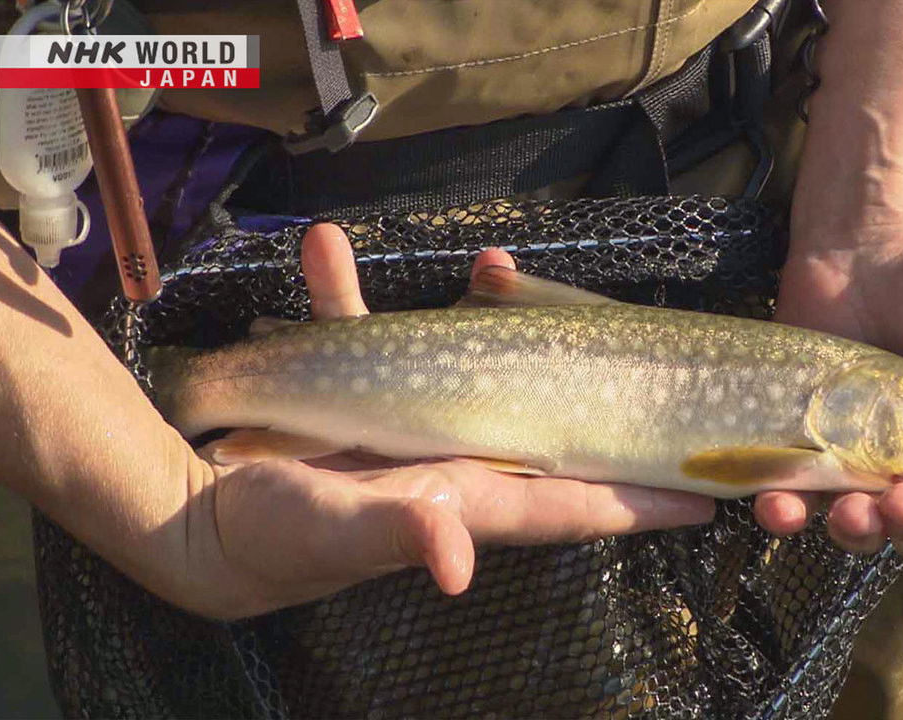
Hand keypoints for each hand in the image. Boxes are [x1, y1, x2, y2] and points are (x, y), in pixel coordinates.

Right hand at [189, 224, 712, 617]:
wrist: (193, 515)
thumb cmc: (272, 538)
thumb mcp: (336, 533)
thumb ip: (399, 534)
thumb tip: (456, 561)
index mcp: (469, 497)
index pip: (577, 499)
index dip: (642, 496)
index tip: (709, 491)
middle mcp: (456, 457)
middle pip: (551, 426)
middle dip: (597, 393)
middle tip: (653, 359)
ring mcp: (409, 418)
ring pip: (468, 359)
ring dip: (480, 313)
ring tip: (491, 265)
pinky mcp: (351, 390)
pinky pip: (365, 331)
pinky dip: (349, 295)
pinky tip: (328, 247)